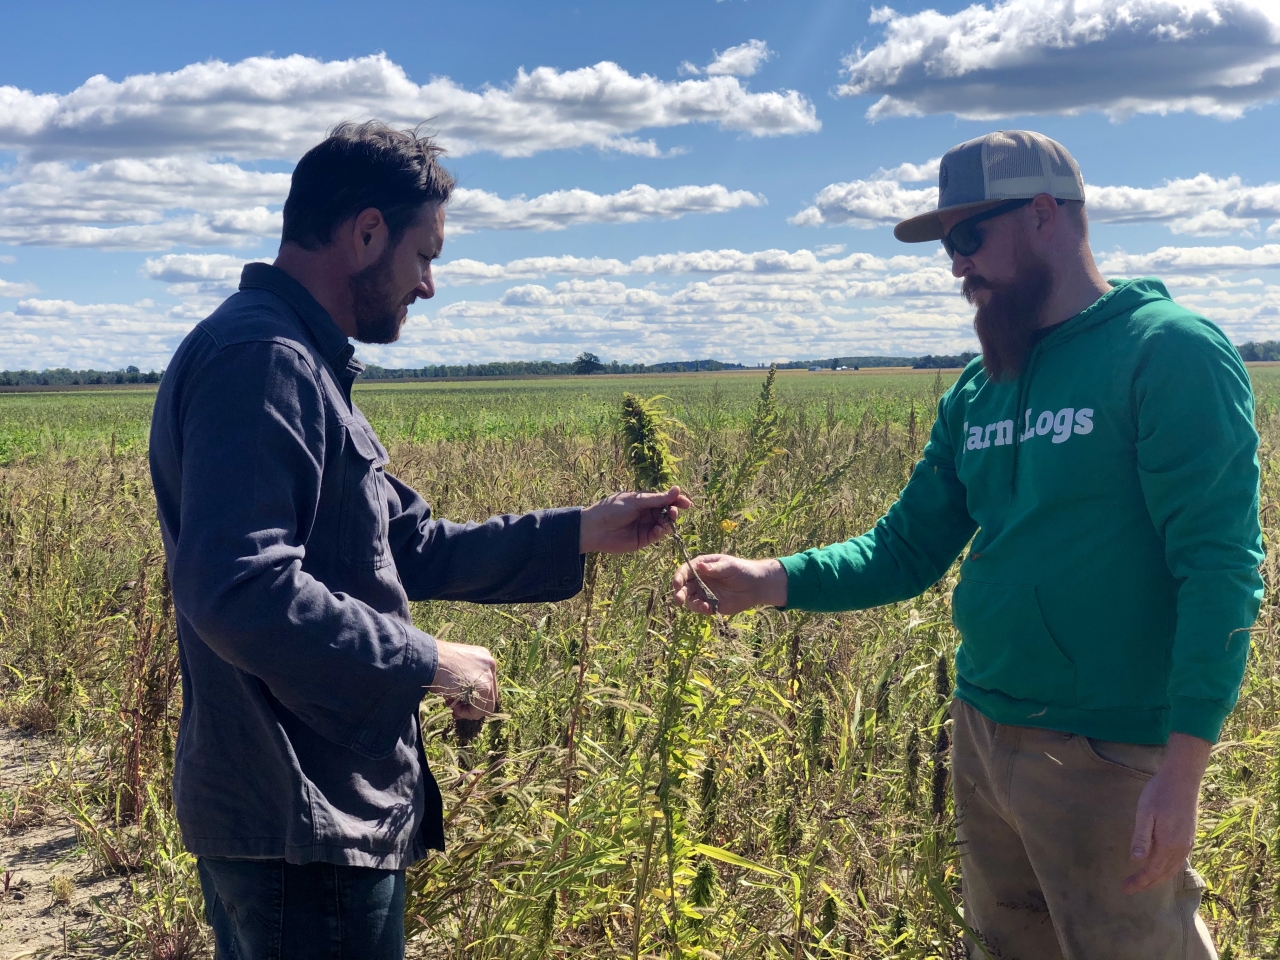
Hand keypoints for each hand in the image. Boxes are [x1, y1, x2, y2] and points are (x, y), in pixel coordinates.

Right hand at [427, 640, 497, 720]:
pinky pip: (481, 710)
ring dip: (468, 710)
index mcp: (482, 657)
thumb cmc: (435, 663)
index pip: (485, 683)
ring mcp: (489, 675)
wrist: (428, 660)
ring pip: (487, 704)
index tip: (457, 701)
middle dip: (471, 704)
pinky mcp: (485, 687)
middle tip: (454, 708)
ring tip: (452, 706)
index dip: (471, 696)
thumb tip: (465, 699)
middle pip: (489, 693)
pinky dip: (468, 713)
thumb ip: (464, 680)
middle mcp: (489, 663)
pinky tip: (454, 707)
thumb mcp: (453, 669)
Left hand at [579, 486, 692, 554]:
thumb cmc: (613, 509)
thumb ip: (657, 498)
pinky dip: (661, 532)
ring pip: (665, 524)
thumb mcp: (636, 501)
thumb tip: (677, 489)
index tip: (686, 502)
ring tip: (668, 519)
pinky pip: (657, 535)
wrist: (595, 528)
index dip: (677, 500)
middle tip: (674, 511)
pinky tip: (659, 529)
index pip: (665, 499)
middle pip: (667, 512)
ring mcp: (646, 526)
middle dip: (674, 511)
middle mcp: (647, 513)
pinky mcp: (643, 539)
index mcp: (645, 500)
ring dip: (669, 522)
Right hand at [671, 554, 786, 615]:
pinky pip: (701, 608)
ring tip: (703, 606)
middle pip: (683, 587)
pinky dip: (701, 610)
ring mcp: (704, 593)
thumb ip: (715, 568)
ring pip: (690, 600)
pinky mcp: (710, 605)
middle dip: (679, 594)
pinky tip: (709, 609)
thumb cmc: (742, 570)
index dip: (678, 577)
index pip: (685, 571)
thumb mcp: (729, 566)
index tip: (677, 584)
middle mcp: (699, 580)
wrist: (756, 586)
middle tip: (679, 600)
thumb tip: (701, 567)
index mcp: (701, 567)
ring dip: (692, 604)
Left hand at [1123, 732, 1210, 893]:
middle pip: (1163, 874)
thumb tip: (1136, 859)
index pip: (1152, 871)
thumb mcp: (1145, 812)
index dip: (1139, 881)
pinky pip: (1178, 861)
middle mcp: (1181, 848)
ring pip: (1172, 869)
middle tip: (1129, 888)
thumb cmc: (1159, 793)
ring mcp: (1187, 843)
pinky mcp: (1189, 837)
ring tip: (1143, 882)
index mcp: (1168, 844)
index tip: (1125, 888)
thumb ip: (1141, 837)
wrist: (1182, 779)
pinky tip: (1161, 868)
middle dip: (1146, 883)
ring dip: (1157, 878)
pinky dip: (1168, 870)